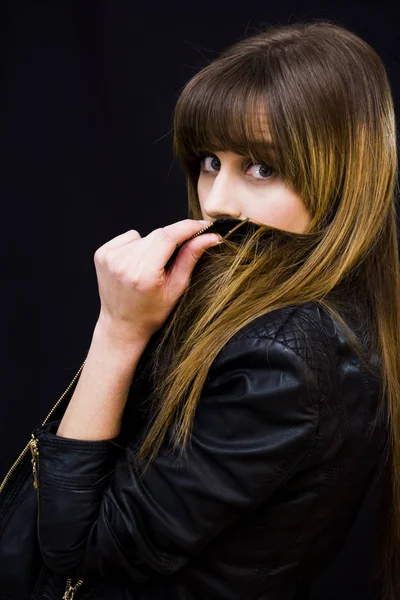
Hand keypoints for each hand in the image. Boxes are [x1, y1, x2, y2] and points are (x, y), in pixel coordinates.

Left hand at [93, 219, 221, 343]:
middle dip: (174, 238)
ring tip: (151, 267)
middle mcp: (123, 263)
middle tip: (180, 252)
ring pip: (144, 235)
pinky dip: (136, 246)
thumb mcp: (176, 287)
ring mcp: (110, 257)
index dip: (189, 227)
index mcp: (143, 273)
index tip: (204, 225)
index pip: (169, 236)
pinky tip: (136, 265)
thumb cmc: (151, 312)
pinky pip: (128, 238)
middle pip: (158, 234)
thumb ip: (190, 257)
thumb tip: (210, 236)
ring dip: (153, 245)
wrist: (122, 325)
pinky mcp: (102, 253)